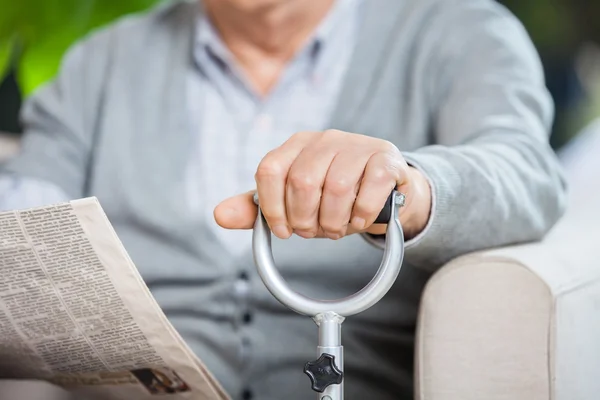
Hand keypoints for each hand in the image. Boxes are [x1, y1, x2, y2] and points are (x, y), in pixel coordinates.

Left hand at [214, 130, 431, 239]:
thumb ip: (258, 208)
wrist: (384, 190)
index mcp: (296, 145)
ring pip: (337, 187)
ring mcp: (358, 145)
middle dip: (305, 219)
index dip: (272, 207)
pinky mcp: (385, 159)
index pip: (269, 170)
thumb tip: (219, 215)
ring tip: (336, 229)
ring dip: (334, 221)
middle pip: (302, 181)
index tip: (283, 230)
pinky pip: (369, 190)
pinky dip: (361, 215)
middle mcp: (325, 139)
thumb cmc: (333, 196)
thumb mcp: (293, 202)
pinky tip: (358, 221)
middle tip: (314, 231)